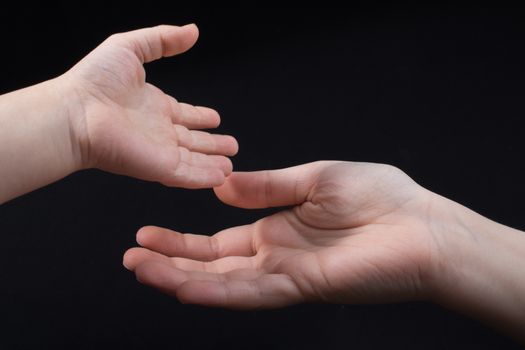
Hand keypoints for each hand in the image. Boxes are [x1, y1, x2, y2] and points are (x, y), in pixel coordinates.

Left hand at [63, 24, 237, 187]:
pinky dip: (205, 177)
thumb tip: (193, 31)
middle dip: (212, 143)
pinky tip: (221, 177)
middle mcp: (159, 131)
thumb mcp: (131, 47)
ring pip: (194, 160)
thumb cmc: (94, 81)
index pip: (183, 114)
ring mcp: (160, 151)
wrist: (76, 112)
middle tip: (232, 145)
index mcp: (153, 106)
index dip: (200, 116)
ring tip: (230, 166)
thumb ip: (163, 39)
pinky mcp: (159, 167)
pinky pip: (188, 175)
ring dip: (213, 162)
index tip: (216, 119)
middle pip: (192, 140)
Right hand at [124, 161, 446, 307]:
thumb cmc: (380, 197)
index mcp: (277, 227)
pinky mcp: (304, 287)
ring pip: (225, 283)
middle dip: (171, 262)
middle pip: (213, 264)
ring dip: (182, 278)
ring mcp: (287, 274)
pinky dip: (217, 292)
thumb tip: (223, 186)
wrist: (422, 225)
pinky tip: (184, 288)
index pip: (220, 240)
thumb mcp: (315, 178)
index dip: (184, 240)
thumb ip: (268, 186)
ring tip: (142, 270)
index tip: (149, 232)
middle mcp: (275, 255)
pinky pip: (253, 292)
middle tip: (132, 257)